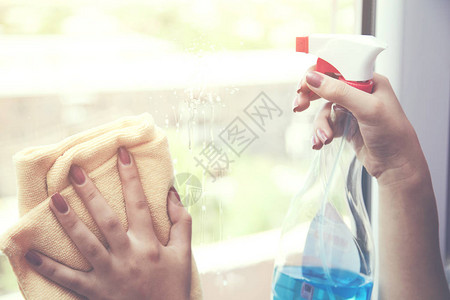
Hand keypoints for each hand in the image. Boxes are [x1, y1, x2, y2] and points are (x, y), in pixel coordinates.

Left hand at [25, 147, 191, 299]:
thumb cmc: (173, 285)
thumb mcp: (184, 253)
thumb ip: (182, 221)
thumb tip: (172, 193)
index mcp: (150, 243)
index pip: (139, 203)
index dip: (131, 177)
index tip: (121, 153)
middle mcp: (128, 255)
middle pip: (107, 220)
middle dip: (91, 194)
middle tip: (75, 171)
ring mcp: (110, 274)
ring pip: (86, 244)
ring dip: (69, 222)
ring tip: (54, 201)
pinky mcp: (95, 292)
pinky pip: (69, 279)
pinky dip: (49, 267)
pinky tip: (30, 254)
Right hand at [293, 68, 426, 185]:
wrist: (396, 167)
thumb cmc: (392, 135)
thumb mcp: (366, 109)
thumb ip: (339, 92)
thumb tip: (312, 77)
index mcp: (368, 80)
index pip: (336, 68)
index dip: (317, 75)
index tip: (302, 87)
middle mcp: (359, 92)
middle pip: (325, 87)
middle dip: (310, 98)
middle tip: (298, 107)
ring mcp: (352, 110)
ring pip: (323, 109)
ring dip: (320, 124)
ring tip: (323, 138)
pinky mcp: (346, 126)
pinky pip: (326, 124)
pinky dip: (321, 133)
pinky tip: (321, 143)